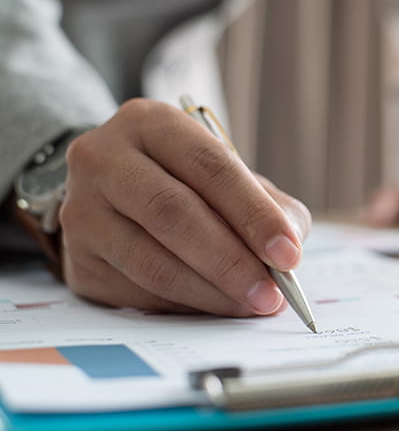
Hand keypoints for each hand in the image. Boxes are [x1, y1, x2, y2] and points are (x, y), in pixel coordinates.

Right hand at [60, 99, 311, 316]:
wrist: (115, 193)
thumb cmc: (187, 182)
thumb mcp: (230, 176)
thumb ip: (269, 207)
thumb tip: (289, 252)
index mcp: (151, 123)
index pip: (210, 165)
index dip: (254, 213)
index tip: (288, 254)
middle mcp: (104, 159)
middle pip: (173, 212)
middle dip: (232, 260)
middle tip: (272, 294)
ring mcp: (82, 211)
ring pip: (152, 261)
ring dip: (212, 292)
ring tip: (251, 306)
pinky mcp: (78, 261)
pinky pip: (138, 292)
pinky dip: (185, 306)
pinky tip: (215, 307)